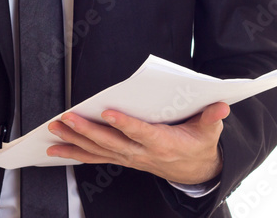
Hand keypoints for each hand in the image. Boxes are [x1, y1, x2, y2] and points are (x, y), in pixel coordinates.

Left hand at [45, 102, 229, 184]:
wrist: (194, 170)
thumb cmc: (198, 144)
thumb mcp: (210, 132)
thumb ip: (213, 118)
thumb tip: (221, 107)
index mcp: (163, 143)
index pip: (141, 132)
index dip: (125, 123)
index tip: (108, 112)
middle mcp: (142, 153)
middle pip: (111, 142)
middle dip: (87, 130)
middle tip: (68, 118)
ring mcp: (129, 158)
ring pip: (98, 150)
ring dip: (74, 140)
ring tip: (55, 129)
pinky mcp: (121, 158)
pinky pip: (94, 157)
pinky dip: (73, 153)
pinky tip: (55, 150)